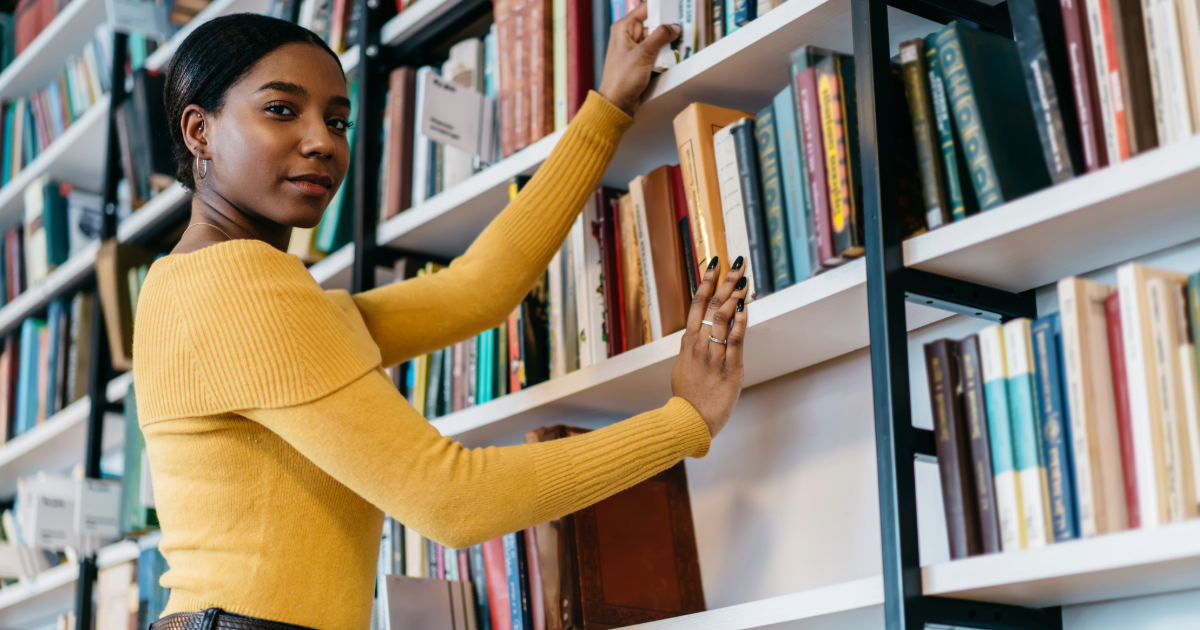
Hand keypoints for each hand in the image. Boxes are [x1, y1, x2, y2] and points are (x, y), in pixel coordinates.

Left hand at [597, 2, 679, 115]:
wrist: (617, 103)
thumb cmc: (622, 79)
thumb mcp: (644, 54)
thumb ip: (660, 37)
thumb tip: (674, 27)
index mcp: (624, 28)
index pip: (646, 8)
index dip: (662, 7)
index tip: (677, 8)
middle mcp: (628, 36)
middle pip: (654, 24)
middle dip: (668, 28)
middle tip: (682, 29)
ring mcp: (635, 49)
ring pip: (657, 39)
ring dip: (667, 43)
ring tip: (679, 45)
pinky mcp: (640, 61)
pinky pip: (656, 52)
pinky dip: (664, 54)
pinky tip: (672, 57)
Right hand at [670, 256, 748, 438]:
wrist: (688, 422)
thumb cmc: (686, 398)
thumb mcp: (682, 368)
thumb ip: (690, 349)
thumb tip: (694, 336)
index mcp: (688, 343)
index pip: (697, 304)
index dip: (707, 281)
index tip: (715, 263)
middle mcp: (700, 345)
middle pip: (712, 305)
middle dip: (726, 281)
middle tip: (738, 262)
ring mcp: (714, 356)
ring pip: (723, 319)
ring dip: (735, 296)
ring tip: (745, 279)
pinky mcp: (730, 369)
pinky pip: (735, 342)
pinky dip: (740, 323)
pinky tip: (745, 308)